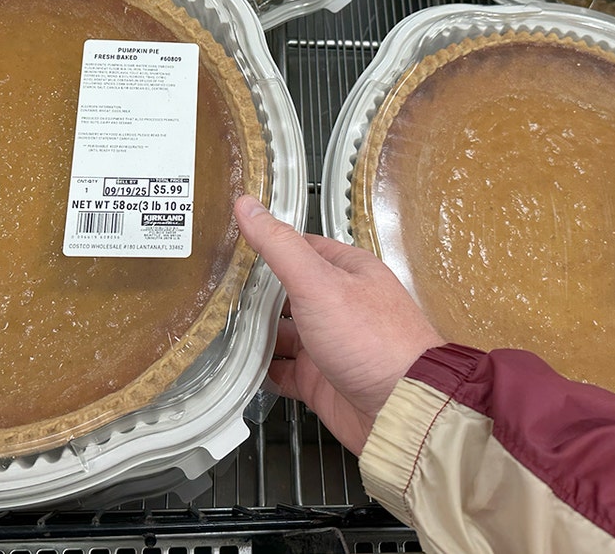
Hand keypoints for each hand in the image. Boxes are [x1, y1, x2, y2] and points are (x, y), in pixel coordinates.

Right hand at [233, 195, 444, 455]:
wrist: (402, 408)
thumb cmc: (375, 340)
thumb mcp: (319, 283)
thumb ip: (280, 246)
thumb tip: (248, 206)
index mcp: (346, 272)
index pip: (299, 248)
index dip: (266, 245)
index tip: (230, 243)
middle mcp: (338, 306)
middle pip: (286, 293)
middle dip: (252, 294)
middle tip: (211, 288)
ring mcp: (329, 344)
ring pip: (281, 334)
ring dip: (252, 334)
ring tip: (214, 329)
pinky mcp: (321, 381)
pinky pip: (282, 372)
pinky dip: (260, 371)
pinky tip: (237, 368)